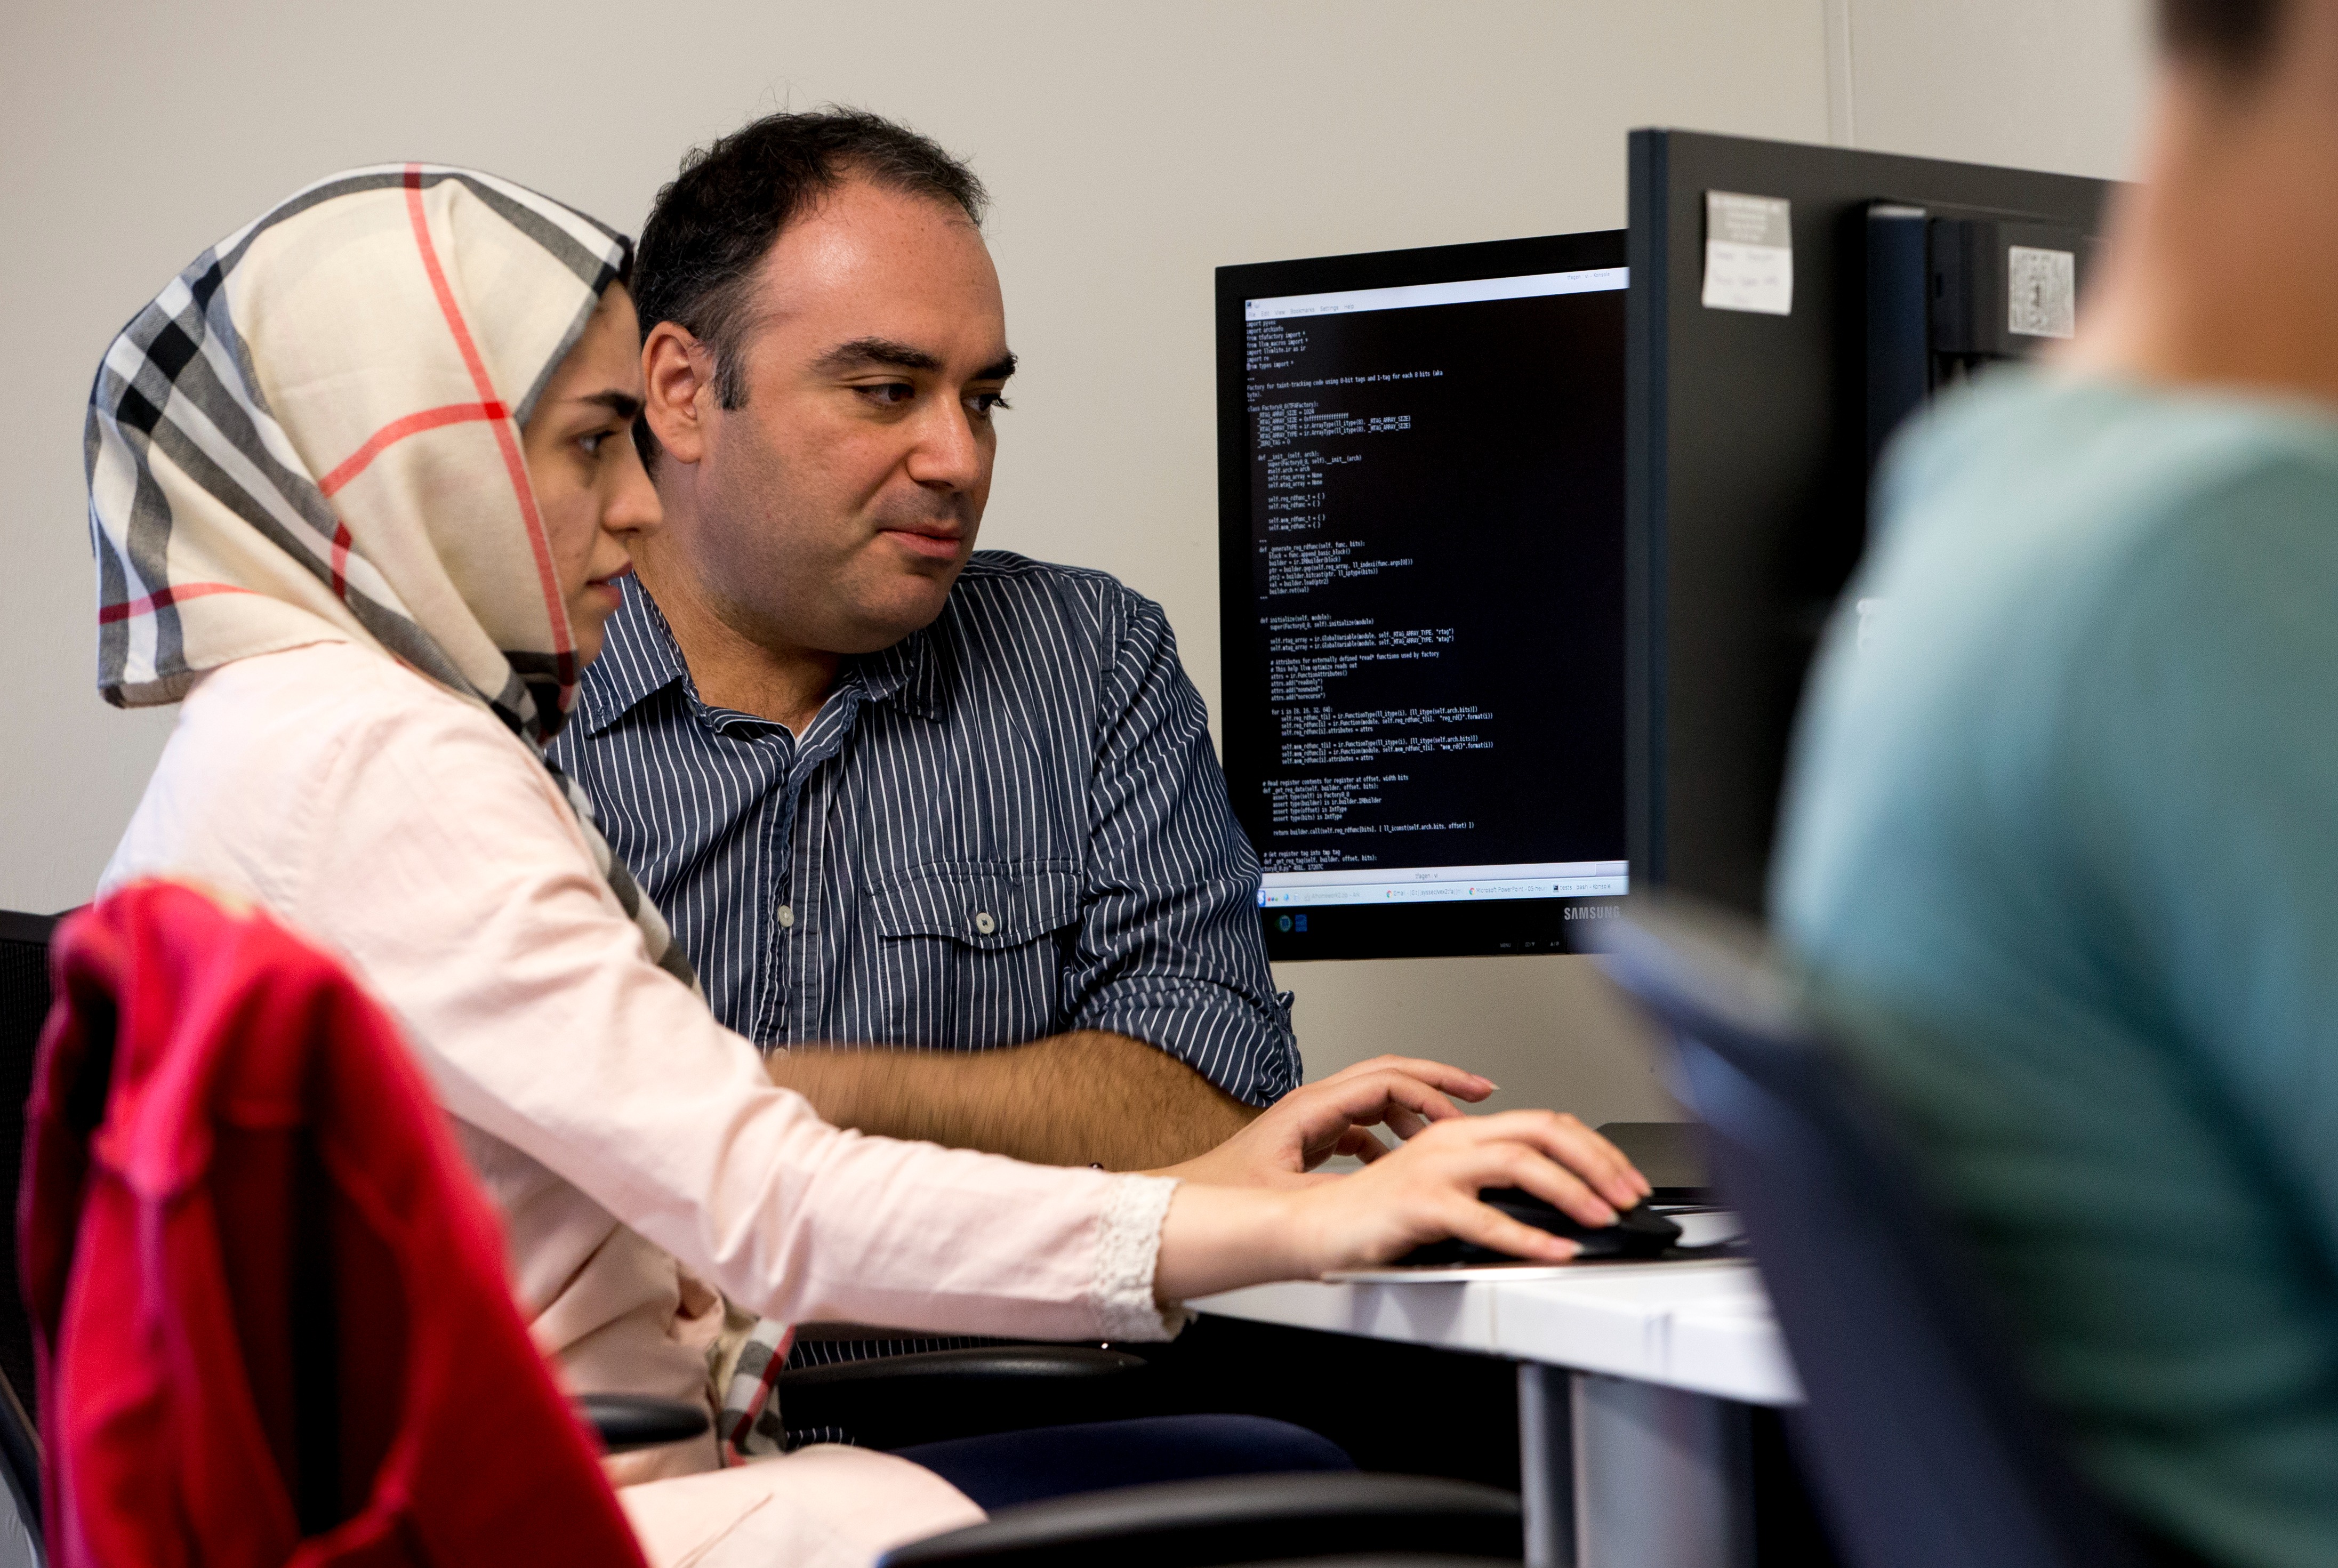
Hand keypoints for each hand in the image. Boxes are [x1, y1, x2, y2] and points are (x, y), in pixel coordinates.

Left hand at [1154, 1055, 1495, 1187]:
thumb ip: (1339, 1197)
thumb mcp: (1287, 1199)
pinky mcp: (1309, 1138)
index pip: (1386, 1083)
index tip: (1462, 1118)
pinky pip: (1362, 1124)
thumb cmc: (1220, 1196)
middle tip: (1481, 1090)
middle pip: (1388, 1073)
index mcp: (1309, 1108)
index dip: (1431, 1095)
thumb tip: (1386, 1199)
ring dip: (1417, 1108)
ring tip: (1449, 1129)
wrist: (1185, 1201)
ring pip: (1377, 1097)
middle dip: (1438, 1079)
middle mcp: (1312, 1104)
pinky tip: (1401, 1159)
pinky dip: (1391, 1134)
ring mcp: (1311, 1118)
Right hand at [1283, 1110, 1651, 1273]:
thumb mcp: (1446, 1190)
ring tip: (1603, 1218)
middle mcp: (1452, 1140)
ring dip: (1573, 1190)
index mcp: (1462, 1132)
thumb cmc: (1375, 1216)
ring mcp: (1434, 1169)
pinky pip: (1485, 1219)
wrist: (1312, 1228)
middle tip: (1629, 1196)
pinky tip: (1555, 1251)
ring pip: (1521, 1162)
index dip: (1595, 1149)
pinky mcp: (1419, 1204)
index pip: (1546, 1123)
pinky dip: (1528, 1237)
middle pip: (1543, 1130)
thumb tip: (1556, 1203)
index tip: (1625, 1179)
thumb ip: (1490, 1187)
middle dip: (1598, 1162)